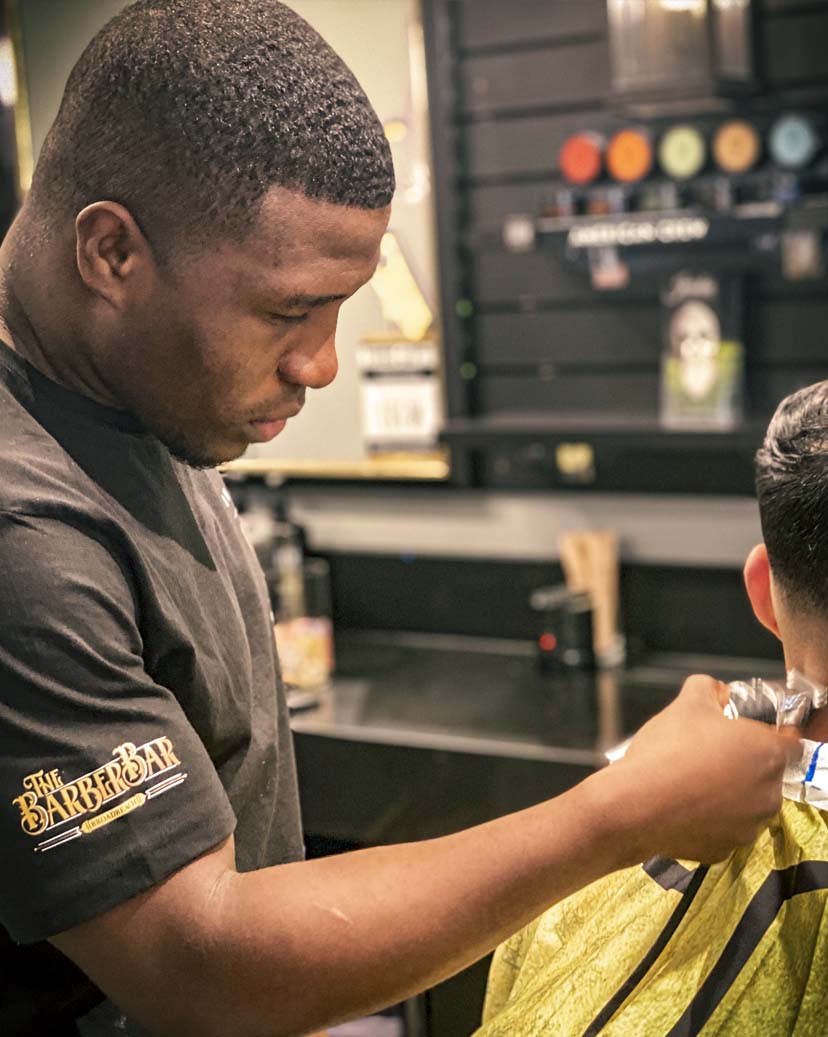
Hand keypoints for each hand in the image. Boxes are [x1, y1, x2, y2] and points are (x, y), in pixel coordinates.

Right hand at [613, 674, 800, 863]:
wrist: (636, 804)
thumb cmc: (668, 751)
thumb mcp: (686, 703)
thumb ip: (708, 688)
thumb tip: (714, 688)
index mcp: (767, 754)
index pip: (792, 743)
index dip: (773, 734)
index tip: (750, 733)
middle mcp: (768, 794)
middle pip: (767, 775)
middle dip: (745, 765)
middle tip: (711, 754)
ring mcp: (748, 827)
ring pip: (747, 805)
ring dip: (730, 794)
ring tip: (693, 781)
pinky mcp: (725, 850)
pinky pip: (724, 829)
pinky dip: (710, 820)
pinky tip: (684, 805)